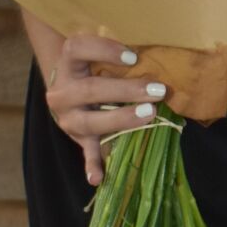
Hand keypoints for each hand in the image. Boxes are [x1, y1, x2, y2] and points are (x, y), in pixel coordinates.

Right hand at [43, 35, 166, 185]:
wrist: (69, 90)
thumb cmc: (95, 67)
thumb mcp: (99, 55)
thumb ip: (121, 55)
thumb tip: (163, 57)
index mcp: (67, 63)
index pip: (77, 48)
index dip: (104, 50)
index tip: (133, 56)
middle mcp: (62, 91)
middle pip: (89, 89)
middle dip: (125, 90)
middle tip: (157, 91)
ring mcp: (68, 117)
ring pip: (89, 121)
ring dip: (120, 119)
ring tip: (148, 115)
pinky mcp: (77, 137)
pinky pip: (85, 152)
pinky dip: (92, 165)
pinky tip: (98, 178)